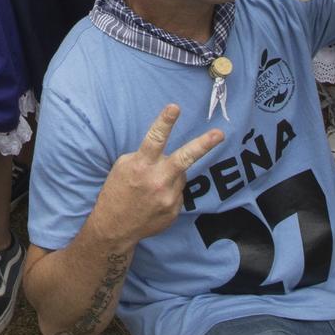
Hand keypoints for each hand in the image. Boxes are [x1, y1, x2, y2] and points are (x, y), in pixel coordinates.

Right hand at [89, 104, 224, 244]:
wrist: (115, 227)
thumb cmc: (117, 191)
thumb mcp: (124, 166)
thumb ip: (147, 157)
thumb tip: (167, 154)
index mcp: (141, 166)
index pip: (155, 139)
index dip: (165, 122)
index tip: (175, 107)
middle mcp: (157, 181)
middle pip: (184, 159)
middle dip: (203, 145)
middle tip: (219, 134)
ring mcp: (168, 198)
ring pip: (181, 175)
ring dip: (171, 175)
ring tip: (152, 185)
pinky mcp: (174, 210)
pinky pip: (178, 192)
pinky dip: (169, 191)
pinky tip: (154, 199)